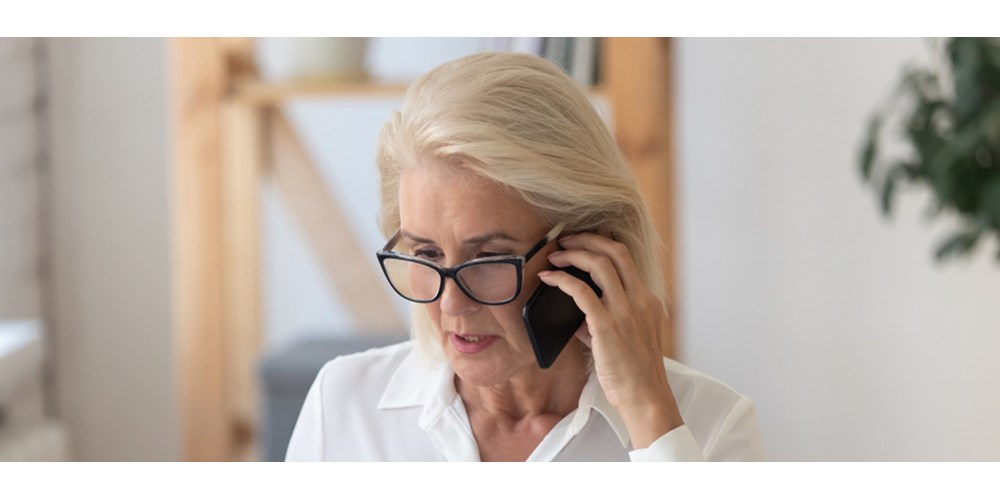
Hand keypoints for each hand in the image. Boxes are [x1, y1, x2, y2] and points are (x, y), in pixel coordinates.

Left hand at [538, 232, 683, 448]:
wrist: (646, 398)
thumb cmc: (635, 375)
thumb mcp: (625, 342)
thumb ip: (602, 325)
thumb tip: (577, 318)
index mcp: (648, 302)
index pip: (626, 262)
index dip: (602, 247)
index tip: (583, 245)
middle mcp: (640, 300)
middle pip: (616, 252)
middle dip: (588, 239)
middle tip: (567, 239)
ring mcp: (625, 311)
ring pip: (600, 264)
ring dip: (574, 254)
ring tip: (555, 255)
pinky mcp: (607, 325)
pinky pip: (581, 291)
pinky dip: (562, 280)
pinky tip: (549, 278)